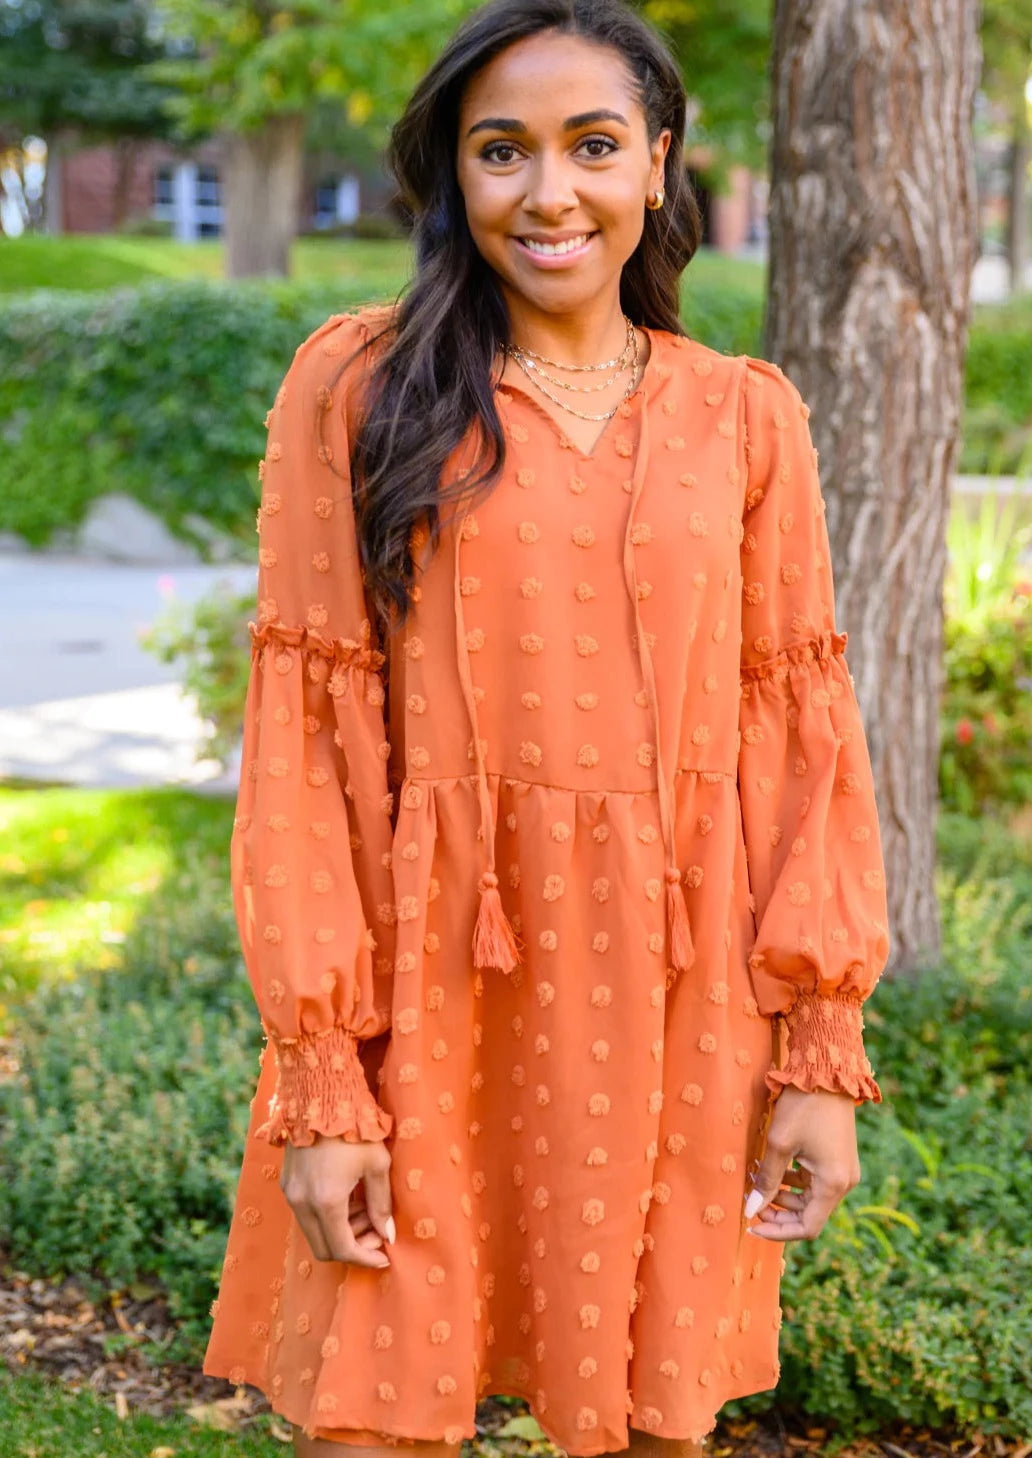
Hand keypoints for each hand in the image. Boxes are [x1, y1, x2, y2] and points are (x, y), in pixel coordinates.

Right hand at [280, 1135, 394, 1268]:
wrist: (321, 1096)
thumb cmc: (355, 1129)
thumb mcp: (376, 1165)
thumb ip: (381, 1204)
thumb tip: (388, 1235)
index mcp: (326, 1201)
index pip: (343, 1249)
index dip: (365, 1258)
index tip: (385, 1256)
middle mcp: (303, 1203)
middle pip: (325, 1248)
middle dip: (354, 1247)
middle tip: (377, 1234)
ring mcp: (291, 1194)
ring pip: (315, 1233)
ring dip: (342, 1232)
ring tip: (367, 1211)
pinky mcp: (288, 1184)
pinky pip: (307, 1215)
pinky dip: (328, 1218)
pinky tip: (350, 1199)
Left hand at [744, 1085, 860, 1241]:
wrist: (827, 1073)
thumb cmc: (803, 1107)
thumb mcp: (779, 1144)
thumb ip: (766, 1180)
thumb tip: (751, 1209)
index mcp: (833, 1184)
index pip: (807, 1227)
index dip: (778, 1231)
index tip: (752, 1224)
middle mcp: (844, 1182)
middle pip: (808, 1214)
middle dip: (778, 1212)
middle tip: (750, 1201)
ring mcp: (843, 1171)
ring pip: (809, 1198)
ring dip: (782, 1194)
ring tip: (754, 1177)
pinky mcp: (837, 1159)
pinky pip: (813, 1181)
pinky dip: (792, 1180)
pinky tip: (770, 1165)